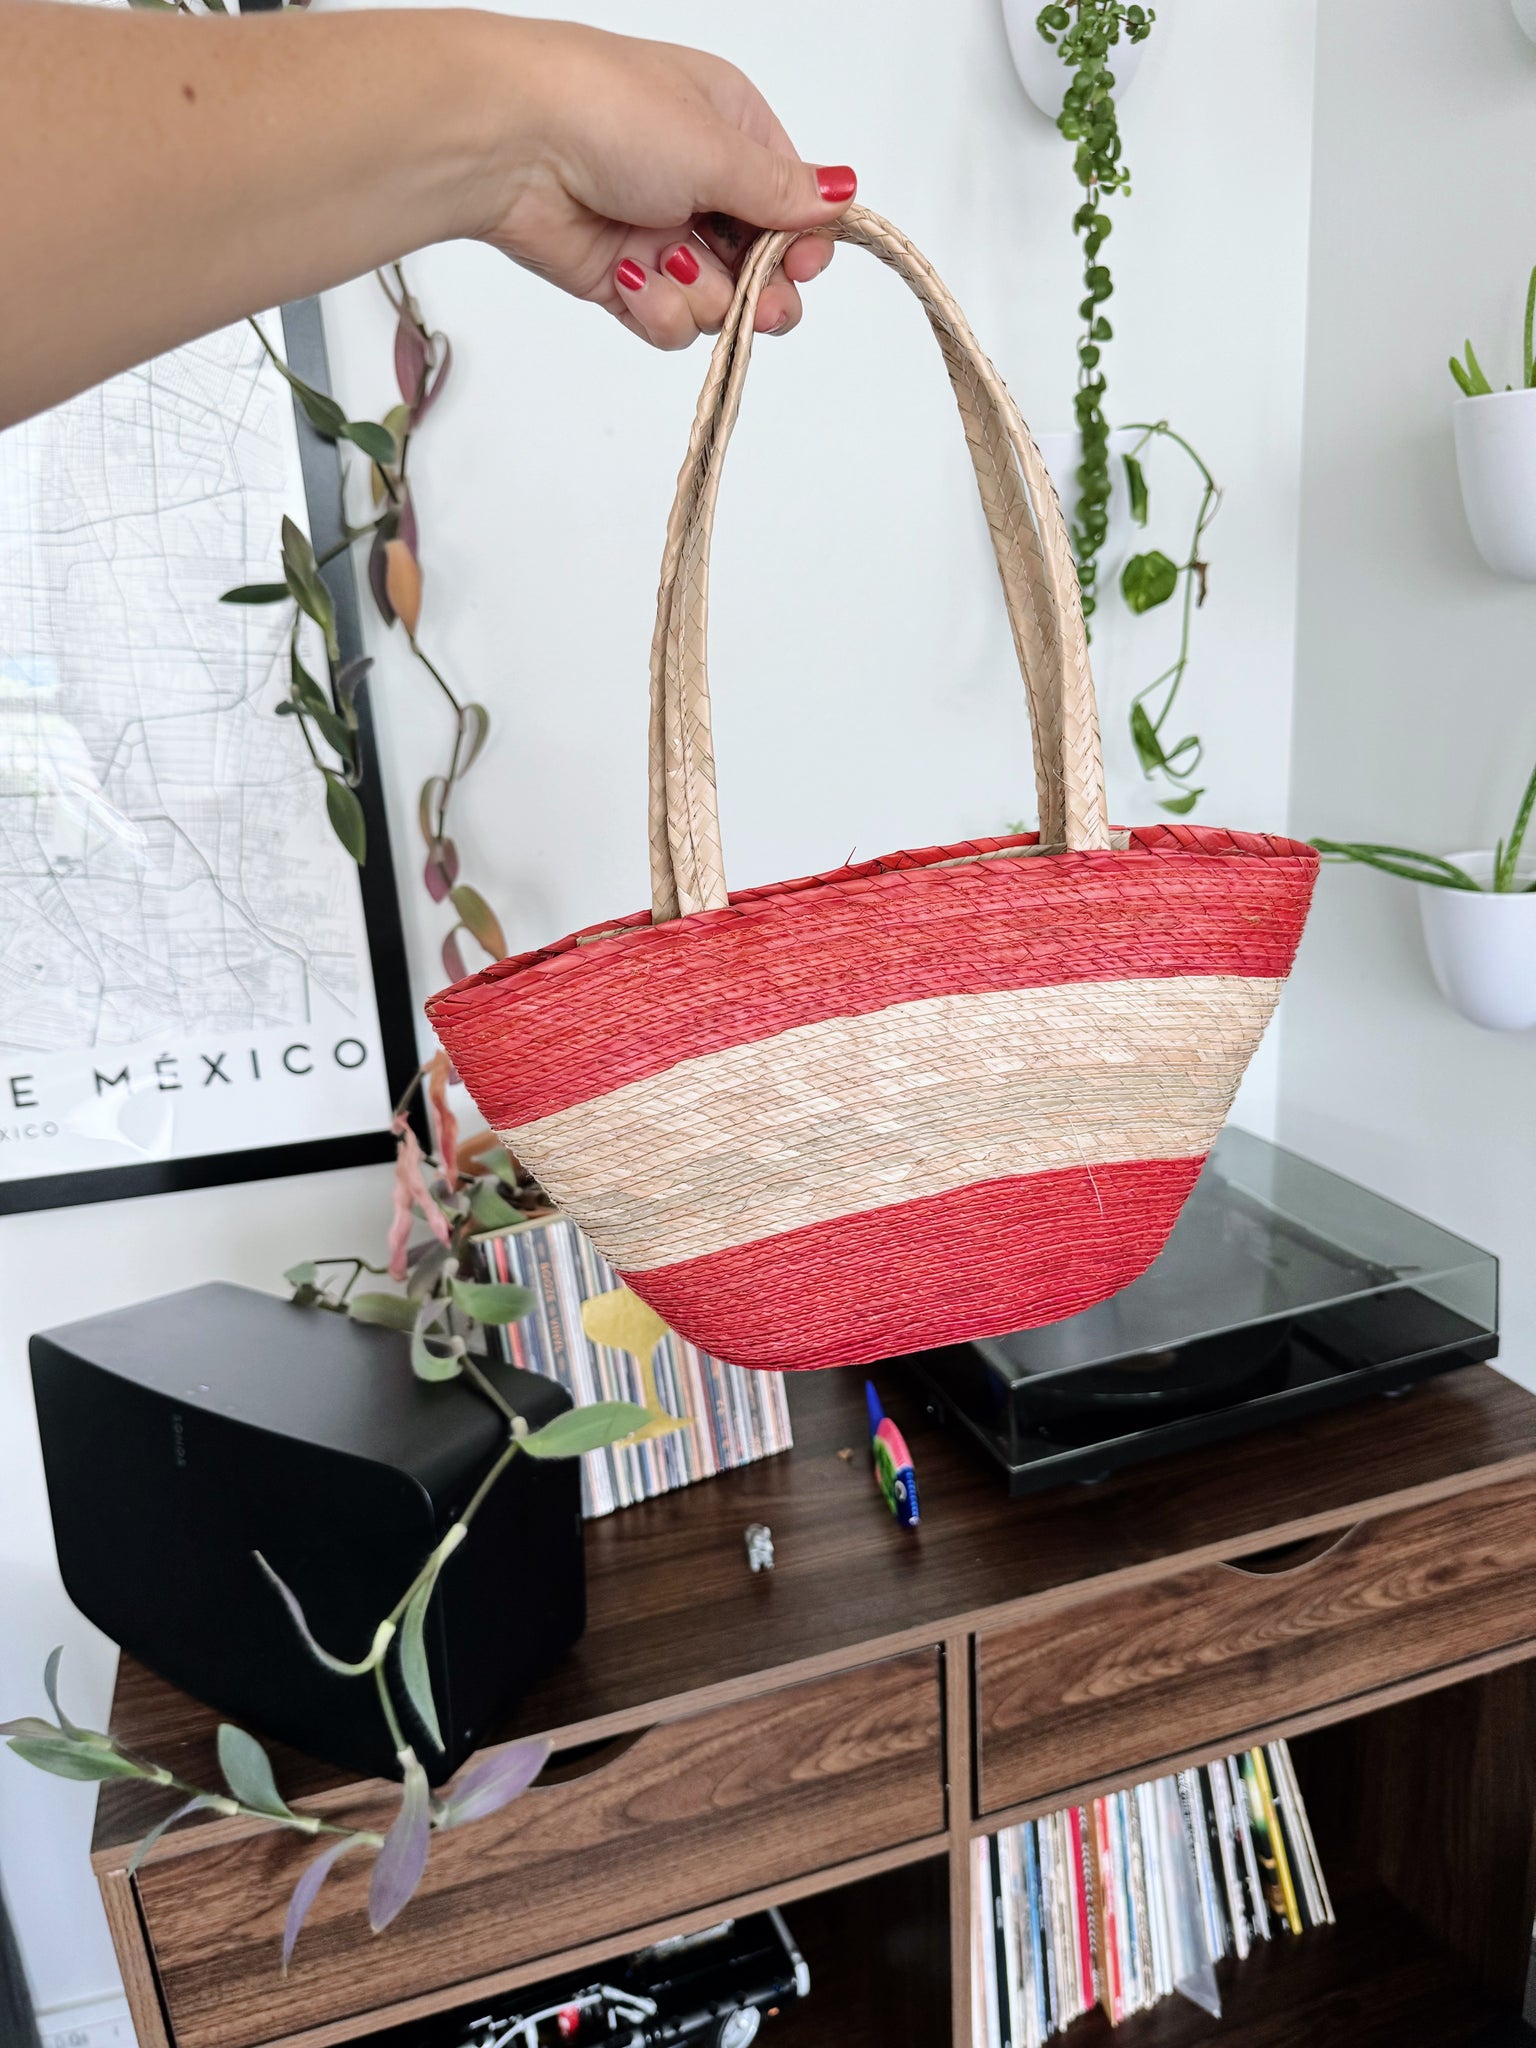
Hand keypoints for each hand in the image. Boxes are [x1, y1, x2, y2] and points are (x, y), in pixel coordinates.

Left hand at [478, 21, 856, 349]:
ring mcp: (660, 235)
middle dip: (761, 291)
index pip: (794, 205)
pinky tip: (627, 275)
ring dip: (697, 295)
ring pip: (716, 304)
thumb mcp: (717, 147)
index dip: (804, 245)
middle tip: (758, 304)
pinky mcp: (622, 280)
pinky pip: (666, 321)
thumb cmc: (609, 112)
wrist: (509, 142)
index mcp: (731, 130)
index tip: (802, 265)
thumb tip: (845, 192)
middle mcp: (700, 182)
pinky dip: (653, 309)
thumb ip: (783, 191)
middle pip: (762, 266)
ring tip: (664, 262)